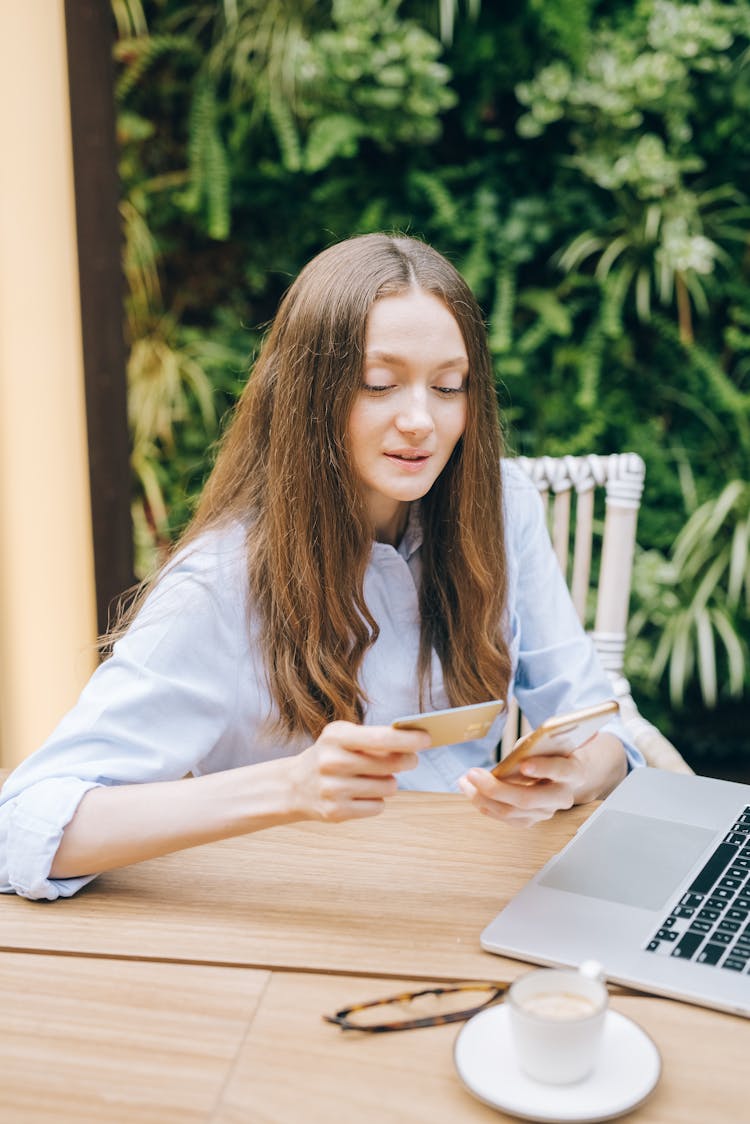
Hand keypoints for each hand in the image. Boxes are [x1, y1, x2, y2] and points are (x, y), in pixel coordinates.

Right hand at [288, 721, 427, 822]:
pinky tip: (363, 794)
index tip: (427, 739)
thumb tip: (415, 743)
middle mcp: (332, 762)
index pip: (381, 738)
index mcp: (335, 736)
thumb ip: (375, 738)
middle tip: (410, 759)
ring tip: (375, 778)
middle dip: (407, 761)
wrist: (295, 786)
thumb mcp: (344, 737)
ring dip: (390, 783)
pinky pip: (378, 807)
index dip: (408, 740)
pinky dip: (377, 801)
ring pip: (388, 788)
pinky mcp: (336, 812)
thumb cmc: (330, 755)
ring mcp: (333, 789)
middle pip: (390, 764)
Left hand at [458, 733, 626, 825]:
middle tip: (472, 774)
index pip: (560, 770)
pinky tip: (472, 793)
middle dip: (496, 788)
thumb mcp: (546, 742)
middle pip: (527, 799)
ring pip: (511, 812)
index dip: (542, 768)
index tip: (523, 764)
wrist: (567, 771)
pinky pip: (506, 818)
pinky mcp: (533, 820)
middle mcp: (562, 797)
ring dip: (482, 798)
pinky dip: (486, 806)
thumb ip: (532, 748)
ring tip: (464, 782)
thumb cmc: (554, 750)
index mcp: (572, 771)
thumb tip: (511, 759)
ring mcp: (547, 812)